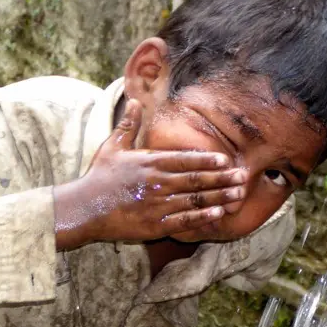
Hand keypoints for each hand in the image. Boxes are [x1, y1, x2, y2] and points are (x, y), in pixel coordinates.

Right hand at [53, 99, 246, 249]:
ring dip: (219, 197)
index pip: (184, 160)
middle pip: (196, 180)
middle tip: (243, 177)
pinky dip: (202, 218)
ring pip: (194, 201)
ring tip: (237, 195)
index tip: (225, 159)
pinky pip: (183, 221)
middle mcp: (157, 183)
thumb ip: (129, 124)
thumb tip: (136, 101)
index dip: (206, 160)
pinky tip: (218, 214)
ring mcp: (157, 205)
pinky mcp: (154, 225)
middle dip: (221, 178)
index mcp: (150, 163)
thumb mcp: (113, 146)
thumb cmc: (99, 176)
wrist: (83, 208)